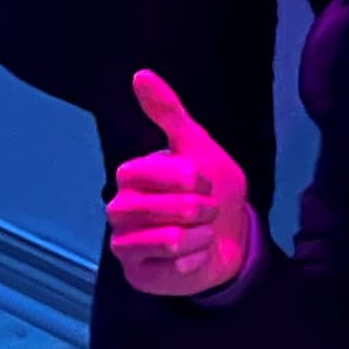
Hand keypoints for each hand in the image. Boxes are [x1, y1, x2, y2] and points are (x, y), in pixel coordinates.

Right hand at [106, 69, 257, 298]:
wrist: (229, 237)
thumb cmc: (210, 189)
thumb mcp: (197, 145)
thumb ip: (168, 112)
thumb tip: (140, 73)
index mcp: (130, 177)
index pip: (147, 171)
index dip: (185, 177)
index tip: (202, 179)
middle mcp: (118, 210)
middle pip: (160, 207)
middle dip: (199, 207)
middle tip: (206, 208)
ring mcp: (125, 244)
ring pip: (170, 239)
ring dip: (201, 234)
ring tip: (202, 231)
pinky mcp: (138, 274)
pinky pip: (175, 267)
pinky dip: (197, 258)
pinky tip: (194, 255)